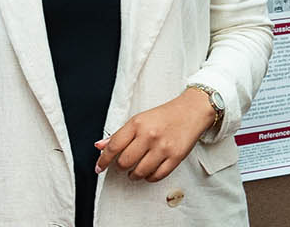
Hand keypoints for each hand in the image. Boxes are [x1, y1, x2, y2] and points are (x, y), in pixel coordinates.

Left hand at [94, 89, 214, 181]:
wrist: (191, 111)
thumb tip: (100, 146)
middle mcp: (149, 135)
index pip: (114, 146)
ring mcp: (163, 147)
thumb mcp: (139, 120)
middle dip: (120, 167)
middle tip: (123, 165)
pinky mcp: (175, 157)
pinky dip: (149, 177)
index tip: (98, 168)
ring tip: (135, 171)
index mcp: (137, 124)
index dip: (103, 160)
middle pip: (124, 162)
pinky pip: (156, 176)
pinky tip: (148, 172)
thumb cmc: (164, 116)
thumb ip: (119, 134)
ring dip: (134, 175)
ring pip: (139, 172)